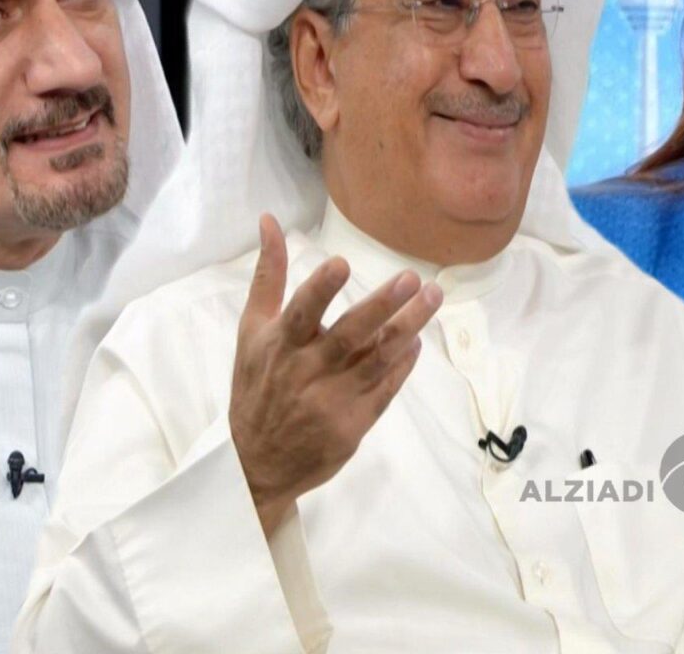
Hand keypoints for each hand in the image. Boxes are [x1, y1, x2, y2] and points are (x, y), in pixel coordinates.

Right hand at [229, 214, 442, 533]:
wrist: (258, 463)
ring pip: (377, 360)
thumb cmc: (256, 386)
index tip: (342, 264)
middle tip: (412, 278)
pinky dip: (402, 365)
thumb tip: (270, 222)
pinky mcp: (353, 424)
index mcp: (279, 346)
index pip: (301, 313)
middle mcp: (306, 372)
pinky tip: (417, 342)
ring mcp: (333, 401)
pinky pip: (385, 389)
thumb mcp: (251, 330)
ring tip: (432, 298)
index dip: (321, 290)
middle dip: (381, 306)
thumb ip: (268, 276)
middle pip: (350, 335)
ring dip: (407, 328)